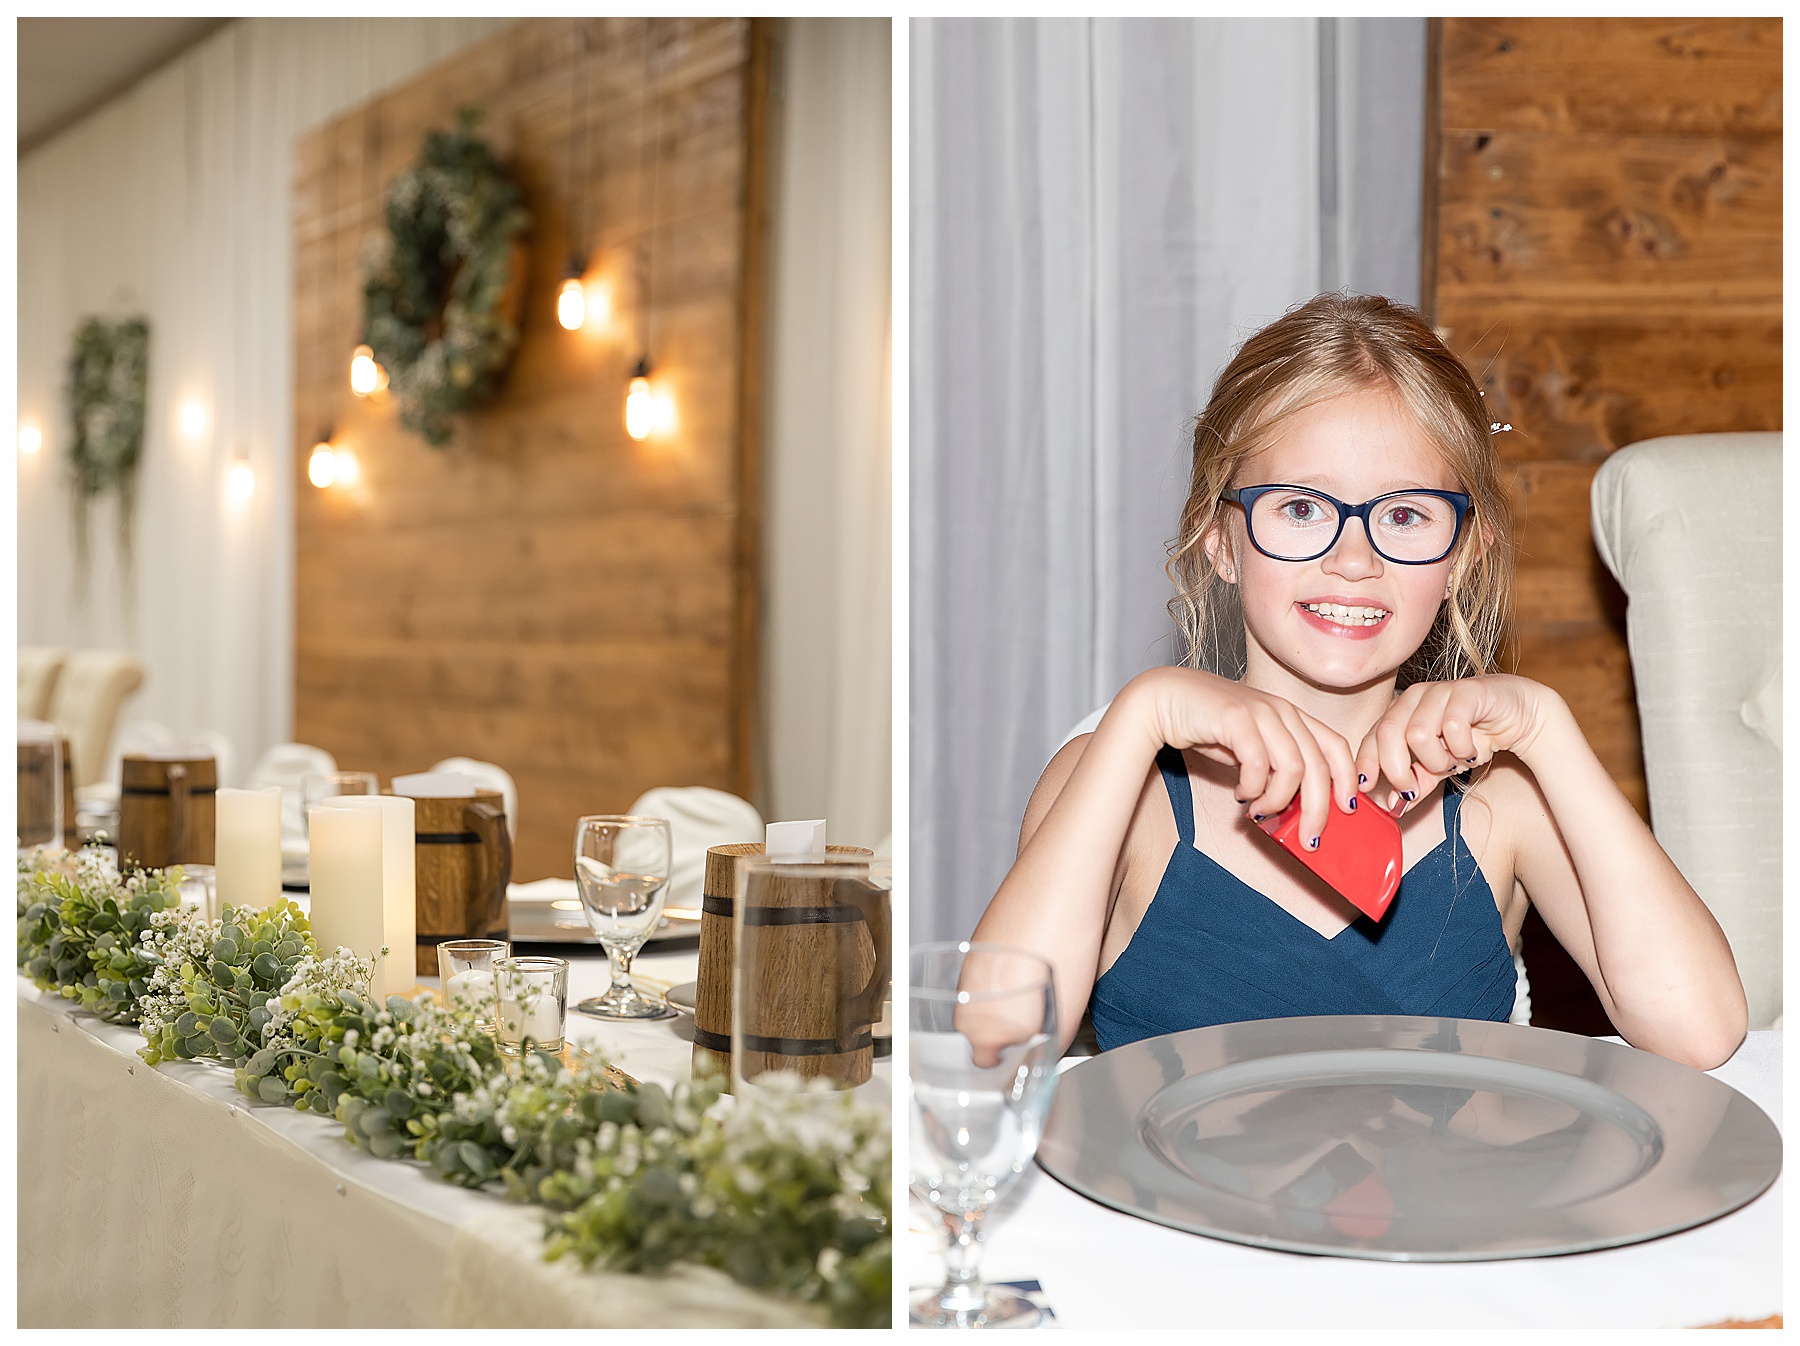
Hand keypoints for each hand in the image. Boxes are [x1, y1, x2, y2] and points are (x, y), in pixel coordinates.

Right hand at [1136, 668, 1360, 847]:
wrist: (1165, 699)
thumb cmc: (1208, 726)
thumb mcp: (1252, 746)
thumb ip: (1275, 767)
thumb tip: (1296, 806)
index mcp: (1292, 715)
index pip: (1336, 746)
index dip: (1347, 780)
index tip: (1347, 810)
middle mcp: (1282, 710)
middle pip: (1319, 766)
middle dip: (1318, 809)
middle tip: (1309, 839)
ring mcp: (1261, 711)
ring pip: (1293, 769)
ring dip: (1279, 801)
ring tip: (1260, 813)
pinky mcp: (1236, 717)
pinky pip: (1258, 764)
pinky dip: (1253, 788)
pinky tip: (1240, 794)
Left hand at [1355, 676, 1554, 814]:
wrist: (1518, 717)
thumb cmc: (1473, 737)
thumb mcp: (1439, 768)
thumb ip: (1416, 784)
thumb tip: (1393, 806)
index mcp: (1400, 712)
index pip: (1371, 737)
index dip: (1366, 764)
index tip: (1364, 789)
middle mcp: (1414, 697)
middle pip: (1387, 734)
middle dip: (1397, 770)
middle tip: (1413, 790)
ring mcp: (1439, 691)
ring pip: (1417, 734)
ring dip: (1437, 760)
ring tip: (1454, 762)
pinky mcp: (1466, 691)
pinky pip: (1452, 726)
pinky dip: (1461, 749)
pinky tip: (1472, 751)